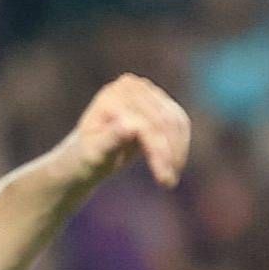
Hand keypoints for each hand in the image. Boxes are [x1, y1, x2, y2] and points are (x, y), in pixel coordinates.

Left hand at [56, 73, 190, 193]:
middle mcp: (131, 86)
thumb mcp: (95, 154)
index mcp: (111, 96)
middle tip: (168, 183)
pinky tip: (174, 166)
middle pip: (162, 122)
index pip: (144, 124)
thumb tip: (130, 126)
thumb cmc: (88, 156)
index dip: (157, 151)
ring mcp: (148, 90)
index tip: (163, 179)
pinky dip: (180, 145)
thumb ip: (111, 139)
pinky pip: (180, 122)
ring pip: (175, 122)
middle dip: (169, 154)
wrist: (90, 153)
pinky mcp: (160, 100)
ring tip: (170, 179)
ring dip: (178, 152)